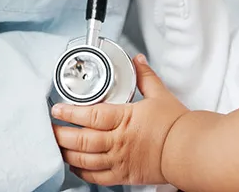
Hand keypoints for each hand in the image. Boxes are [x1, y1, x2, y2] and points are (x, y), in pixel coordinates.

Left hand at [51, 54, 189, 185]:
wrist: (188, 150)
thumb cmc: (176, 125)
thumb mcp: (160, 95)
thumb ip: (145, 77)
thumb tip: (139, 61)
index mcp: (125, 119)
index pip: (90, 115)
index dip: (70, 112)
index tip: (57, 109)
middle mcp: (118, 141)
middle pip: (81, 140)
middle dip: (61, 135)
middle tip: (50, 129)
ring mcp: (119, 160)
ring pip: (85, 160)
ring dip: (67, 154)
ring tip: (57, 147)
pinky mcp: (123, 175)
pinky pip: (97, 177)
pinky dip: (82, 173)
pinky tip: (75, 166)